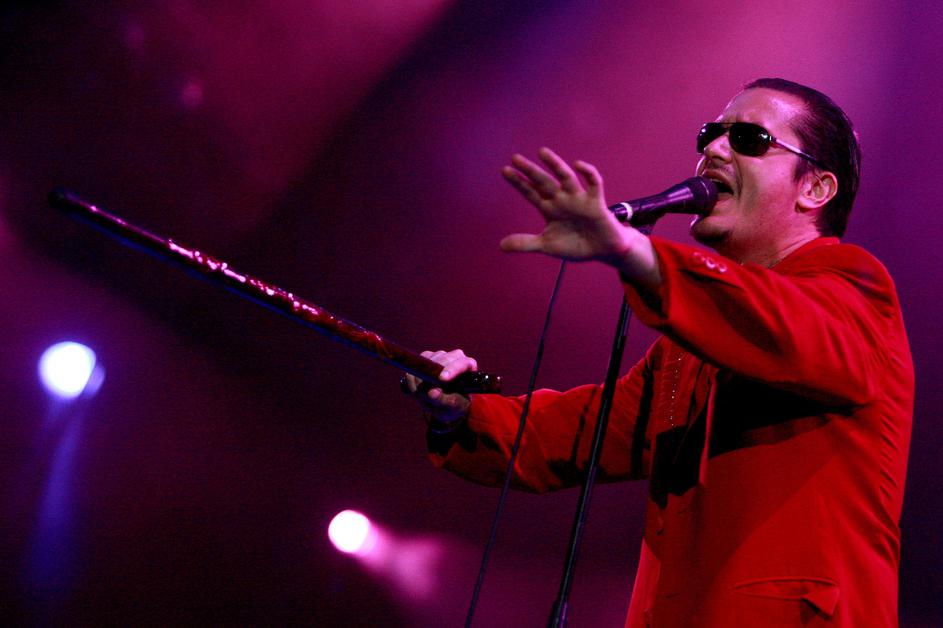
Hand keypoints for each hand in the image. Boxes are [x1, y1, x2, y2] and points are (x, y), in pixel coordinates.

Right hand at [402, 349, 474, 425]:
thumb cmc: (455, 405)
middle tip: (425, 395)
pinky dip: (412, 381)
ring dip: (419, 381)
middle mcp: (453, 357)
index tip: (443, 379)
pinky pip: (413, 368)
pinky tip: (417, 391)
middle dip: (431, 377)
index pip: (462, 363)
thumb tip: (432, 393)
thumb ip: (444, 400)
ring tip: (423, 397)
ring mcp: (438, 356)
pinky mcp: (424, 359)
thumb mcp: (453, 407)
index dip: (452, 369)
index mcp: (467, 366)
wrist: (445, 404)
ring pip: (425, 364)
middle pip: (440, 360)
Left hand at [500, 147, 630, 263]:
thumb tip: (501, 245)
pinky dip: (588, 173)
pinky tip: (577, 165)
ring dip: (555, 165)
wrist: (603, 251)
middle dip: (531, 171)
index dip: (519, 182)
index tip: (505, 170)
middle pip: (544, 182)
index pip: (531, 192)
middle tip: (515, 157)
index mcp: (549, 209)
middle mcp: (562, 200)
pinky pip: (593, 183)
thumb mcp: (548, 246)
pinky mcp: (595, 202)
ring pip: (566, 177)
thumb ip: (526, 244)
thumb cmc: (576, 245)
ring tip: (542, 152)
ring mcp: (579, 199)